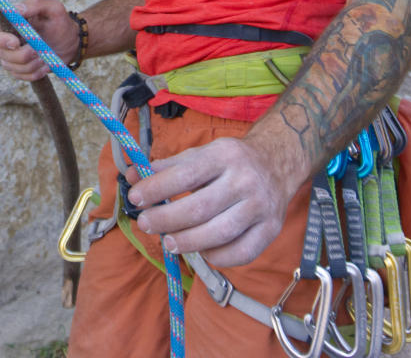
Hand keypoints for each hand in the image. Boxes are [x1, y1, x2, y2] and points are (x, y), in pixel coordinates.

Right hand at [0, 0, 78, 82]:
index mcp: (10, 21)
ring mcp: (10, 56)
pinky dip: (35, 72)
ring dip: (31, 64)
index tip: (16, 43)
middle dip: (21, 55)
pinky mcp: (18, 69)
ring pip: (11, 66)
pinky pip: (21, 76)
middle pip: (0, 51)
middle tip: (38, 51)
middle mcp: (6, 39)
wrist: (70, 43)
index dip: (1, 39)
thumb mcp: (54, 9)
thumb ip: (36, 5)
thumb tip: (17, 9)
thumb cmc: (60, 22)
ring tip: (46, 56)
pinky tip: (46, 65)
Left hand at [125, 136, 297, 267]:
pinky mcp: (272, 229)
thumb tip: (132, 175)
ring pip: (220, 233)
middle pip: (201, 208)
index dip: (158, 188)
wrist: (278, 163)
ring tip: (168, 242)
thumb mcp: (202, 154)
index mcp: (225, 155)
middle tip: (145, 223)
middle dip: (167, 219)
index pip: (187, 174)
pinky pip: (242, 253)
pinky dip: (217, 257)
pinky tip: (201, 251)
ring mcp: (261, 207)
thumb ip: (168, 167)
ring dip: (188, 242)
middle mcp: (245, 180)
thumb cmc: (230, 161)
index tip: (135, 197)